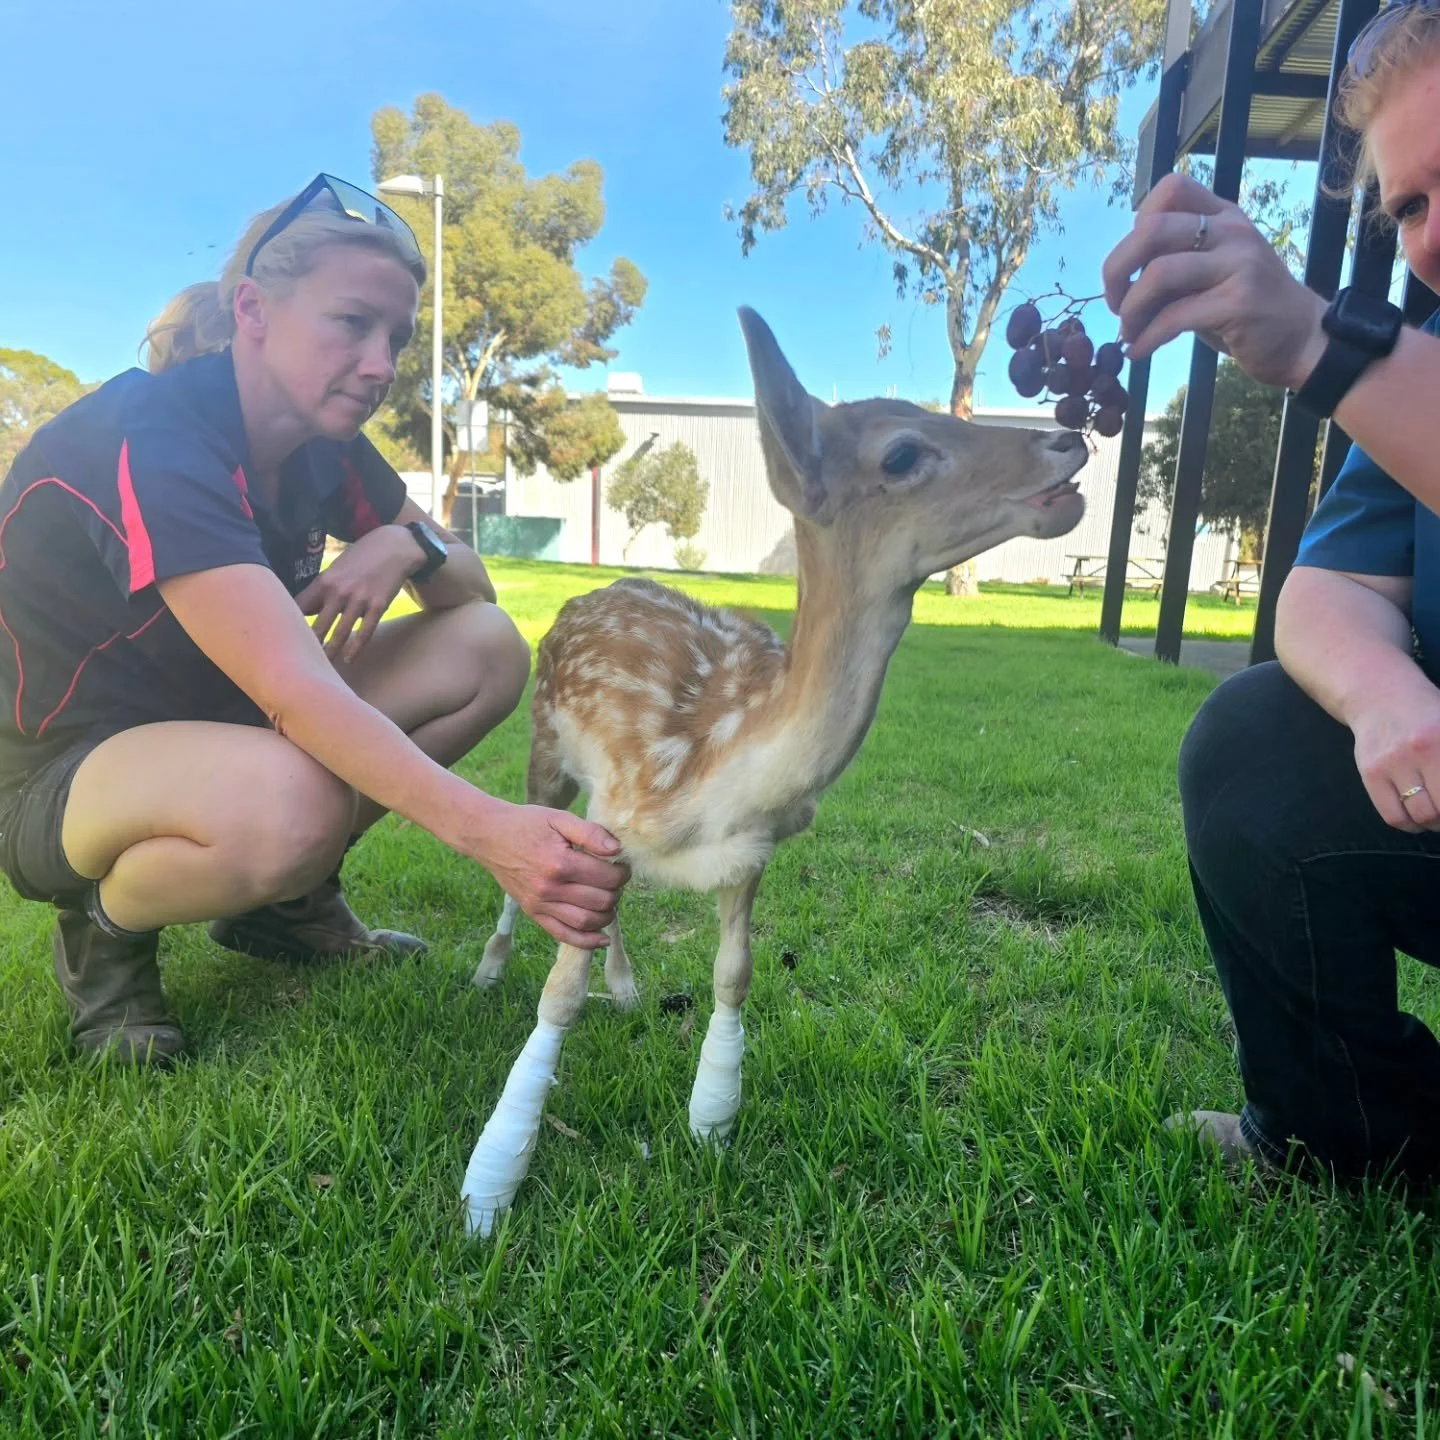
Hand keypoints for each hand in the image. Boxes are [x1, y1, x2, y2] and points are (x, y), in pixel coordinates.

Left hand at [294, 526, 419, 663]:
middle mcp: (340, 591)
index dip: (291, 625)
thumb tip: (306, 611)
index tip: (284, 640)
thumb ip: (322, 589)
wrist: (394, 547)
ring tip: (323, 665)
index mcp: (324, 582)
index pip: (301, 608)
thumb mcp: (337, 568)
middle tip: (299, 661)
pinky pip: (365, 631)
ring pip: (341, 633)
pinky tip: (348, 658)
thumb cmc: (361, 558)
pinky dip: (356, 647)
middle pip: (319, 626)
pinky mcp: (378, 605)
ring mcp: (360, 599)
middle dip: (309, 645)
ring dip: (331, 651)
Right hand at [470, 802, 630, 948]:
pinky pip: (564, 935)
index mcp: (560, 863)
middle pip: (601, 901)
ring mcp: (540, 904)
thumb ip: (590, 833)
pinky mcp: (533, 913)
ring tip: (608, 899)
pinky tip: (602, 938)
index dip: (622, 873)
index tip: (621, 865)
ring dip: (607, 914)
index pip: (607, 878)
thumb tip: (616, 850)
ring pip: (586, 922)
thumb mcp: (559, 819)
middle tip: (615, 880)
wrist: (489, 836)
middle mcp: (550, 888)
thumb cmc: (527, 823)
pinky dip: (587, 941)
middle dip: (616, 892)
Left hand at [1101, 173, 1327, 391]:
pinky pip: (1174, 317)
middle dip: (1116, 268)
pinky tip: (1139, 350)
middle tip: (1114, 302)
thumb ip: (1171, 266)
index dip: (1135, 225)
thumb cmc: (1245, 308)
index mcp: (1223, 216)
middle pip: (1152, 229)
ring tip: (1128, 331)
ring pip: (1159, 273)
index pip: (1170, 188)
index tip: (1131, 264)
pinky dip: (1146, 338)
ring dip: (1131, 309)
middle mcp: (1231, 231)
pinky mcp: (1239, 302)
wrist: (1300, 338)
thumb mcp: (1208, 276)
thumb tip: (1120, 281)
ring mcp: (1239, 263)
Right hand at [1349, 675, 1439, 832]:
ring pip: (1421, 815)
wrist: (1379, 694)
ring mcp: (1392, 763)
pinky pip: (1393, 816)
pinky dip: (1409, 824)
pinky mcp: (1371, 773)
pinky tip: (1414, 816)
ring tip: (1436, 815)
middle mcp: (1420, 750)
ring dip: (1434, 823)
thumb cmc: (1427, 714)